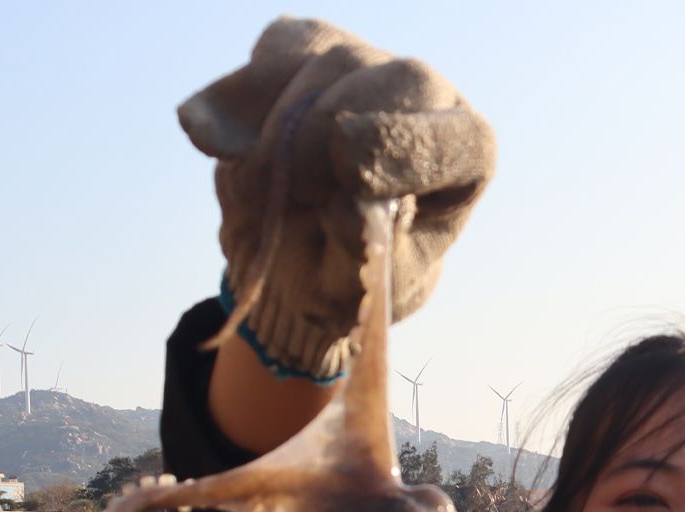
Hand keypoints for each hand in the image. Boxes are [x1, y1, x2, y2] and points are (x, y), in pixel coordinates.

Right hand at [180, 18, 494, 380]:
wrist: (290, 252)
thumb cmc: (341, 276)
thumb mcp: (352, 292)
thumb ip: (358, 257)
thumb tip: (347, 212)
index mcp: (459, 166)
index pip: (464, 142)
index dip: (411, 152)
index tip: (353, 179)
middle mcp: (428, 104)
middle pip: (404, 81)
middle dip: (335, 133)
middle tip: (294, 189)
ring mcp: (371, 67)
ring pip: (333, 61)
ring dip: (280, 131)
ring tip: (257, 193)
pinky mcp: (312, 47)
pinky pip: (277, 52)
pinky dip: (240, 101)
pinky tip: (220, 146)